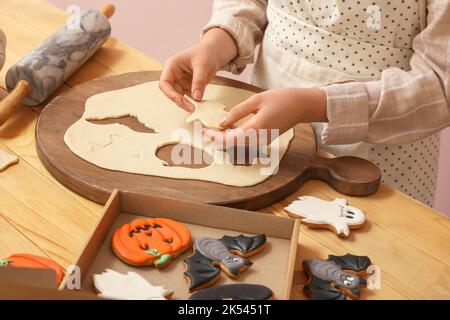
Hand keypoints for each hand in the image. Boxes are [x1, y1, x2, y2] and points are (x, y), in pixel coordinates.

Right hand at [160, 28, 237, 111]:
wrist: (214, 52)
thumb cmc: (205, 52)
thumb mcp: (202, 65)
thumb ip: (198, 81)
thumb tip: (196, 96)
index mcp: (172, 65)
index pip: (164, 82)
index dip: (170, 93)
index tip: (180, 100)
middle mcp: (174, 75)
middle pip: (171, 92)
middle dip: (179, 101)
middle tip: (191, 108)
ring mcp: (181, 82)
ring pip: (179, 97)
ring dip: (187, 103)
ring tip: (196, 108)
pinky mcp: (188, 87)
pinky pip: (188, 97)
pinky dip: (193, 102)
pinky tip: (199, 105)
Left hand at [204, 88, 327, 146]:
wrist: (302, 106)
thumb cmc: (281, 99)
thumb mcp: (256, 100)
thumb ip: (238, 112)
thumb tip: (222, 122)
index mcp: (255, 130)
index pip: (228, 140)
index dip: (214, 136)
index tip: (204, 130)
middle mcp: (258, 140)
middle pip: (231, 146)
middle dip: (217, 139)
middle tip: (205, 129)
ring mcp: (261, 142)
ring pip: (237, 146)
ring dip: (225, 139)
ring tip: (215, 127)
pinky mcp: (264, 140)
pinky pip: (245, 143)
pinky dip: (235, 137)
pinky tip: (229, 127)